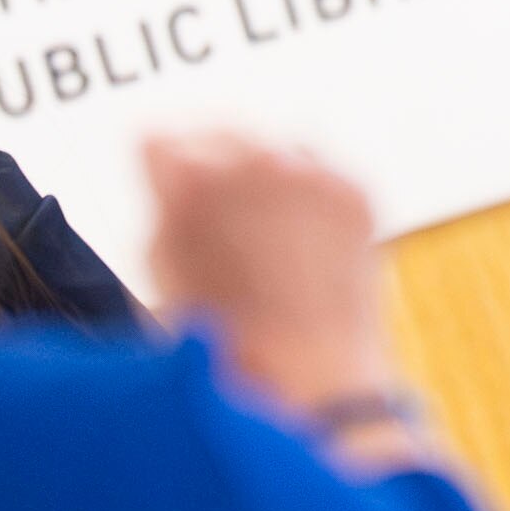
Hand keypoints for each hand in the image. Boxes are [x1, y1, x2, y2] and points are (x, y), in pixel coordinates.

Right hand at [141, 133, 391, 416]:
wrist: (307, 377)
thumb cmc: (221, 338)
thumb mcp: (159, 270)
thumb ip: (161, 206)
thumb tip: (170, 173)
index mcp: (190, 178)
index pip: (157, 140)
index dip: (159, 175)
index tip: (166, 196)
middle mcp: (252, 159)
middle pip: (215, 133)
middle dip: (209, 168)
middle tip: (215, 219)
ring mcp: (308, 172)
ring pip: (270, 147)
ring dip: (260, 176)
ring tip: (258, 235)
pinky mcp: (352, 190)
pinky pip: (318, 170)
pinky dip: (304, 194)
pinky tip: (296, 241)